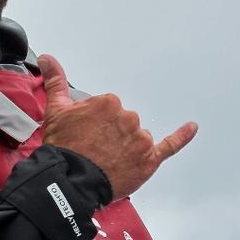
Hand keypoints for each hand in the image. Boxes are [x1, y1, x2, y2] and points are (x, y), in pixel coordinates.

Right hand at [38, 54, 197, 199]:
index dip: (94, 124)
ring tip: (107, 160)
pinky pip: (170, 145)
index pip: (107, 110)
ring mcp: (140, 139)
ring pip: (137, 137)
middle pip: (123, 123)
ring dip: (126, 146)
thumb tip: (48, 58)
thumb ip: (55, 81)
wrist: (71, 181)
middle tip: (93, 150)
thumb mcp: (56, 111)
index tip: (85, 134)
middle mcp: (128, 117)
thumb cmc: (64, 148)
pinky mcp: (149, 159)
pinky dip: (183, 136)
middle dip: (110, 135)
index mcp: (109, 102)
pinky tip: (191, 128)